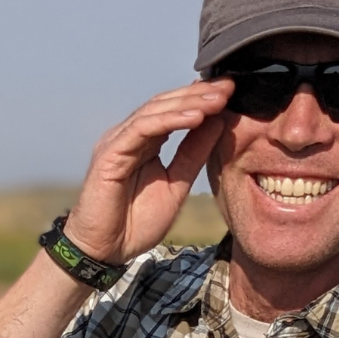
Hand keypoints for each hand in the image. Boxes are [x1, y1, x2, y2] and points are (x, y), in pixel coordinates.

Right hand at [62, 79, 231, 263]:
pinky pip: (141, 129)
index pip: (173, 111)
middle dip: (198, 94)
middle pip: (164, 104)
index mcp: (143, 143)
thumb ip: (192, 155)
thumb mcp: (176, 185)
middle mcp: (128, 137)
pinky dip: (169, 121)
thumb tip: (218, 123)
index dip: (201, 99)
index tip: (233, 92)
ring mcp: (116, 143)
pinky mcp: (109, 154)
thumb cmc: (135, 223)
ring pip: (154, 111)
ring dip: (188, 103)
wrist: (105, 250)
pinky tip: (195, 117)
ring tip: (218, 99)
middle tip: (230, 87)